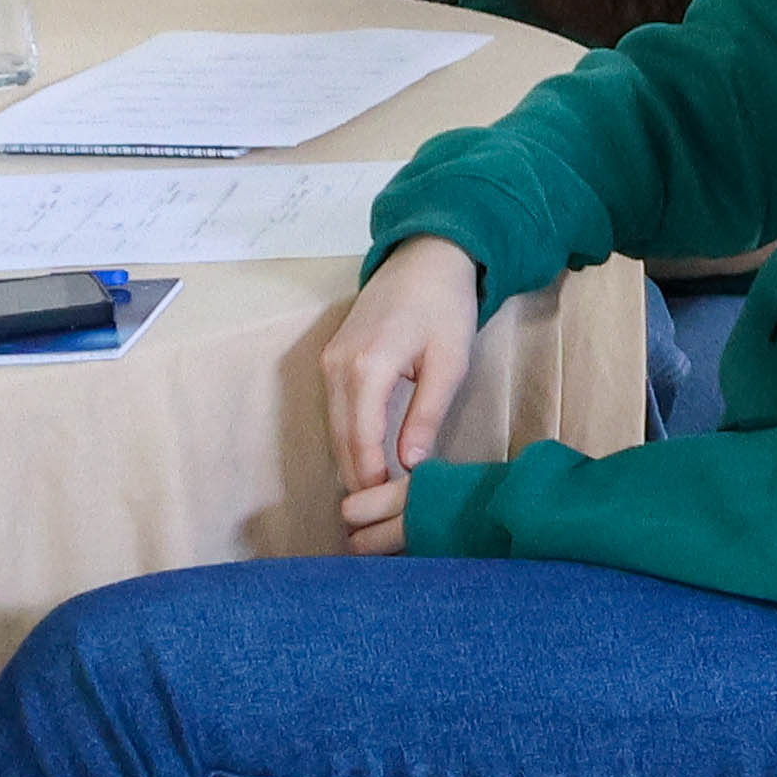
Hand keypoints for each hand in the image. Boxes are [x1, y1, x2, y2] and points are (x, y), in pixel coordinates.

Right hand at [324, 235, 486, 543]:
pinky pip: (335, 408)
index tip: (382, 509)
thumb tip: (409, 465)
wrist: (425, 260)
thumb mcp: (449, 363)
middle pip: (341, 437)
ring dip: (349, 459)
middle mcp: (337, 367)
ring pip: (334, 425)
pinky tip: (363, 459)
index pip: (361, 439)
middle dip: (356, 477)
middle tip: (373, 516)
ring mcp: (328, 361)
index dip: (370, 478)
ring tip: (370, 497)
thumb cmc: (446, 308)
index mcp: (366, 368)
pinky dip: (347, 436)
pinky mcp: (330, 358)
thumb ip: (426, 415)